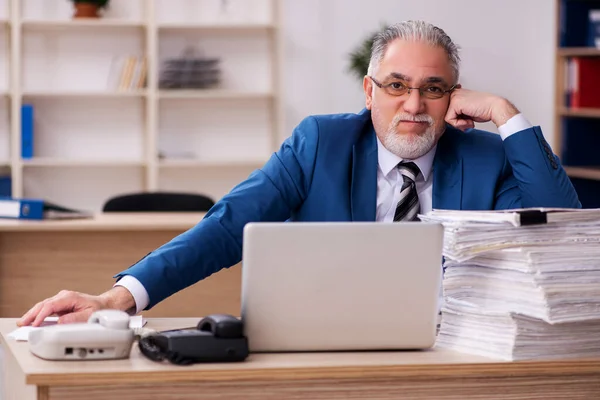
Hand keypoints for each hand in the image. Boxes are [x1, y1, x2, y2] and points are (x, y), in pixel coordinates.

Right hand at [17, 286, 135, 326]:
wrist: (104, 305)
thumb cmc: (98, 309)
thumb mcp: (89, 315)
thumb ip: (74, 319)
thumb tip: (60, 322)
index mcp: (70, 297)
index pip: (51, 306)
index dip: (41, 315)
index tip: (35, 324)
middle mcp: (64, 296)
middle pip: (43, 304)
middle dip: (32, 314)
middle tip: (22, 323)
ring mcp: (61, 300)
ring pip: (43, 306)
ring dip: (33, 314)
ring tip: (23, 322)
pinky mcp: (60, 305)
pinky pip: (46, 309)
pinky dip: (38, 314)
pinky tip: (32, 320)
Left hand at [445, 88, 518, 130]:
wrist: (495, 108)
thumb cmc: (484, 110)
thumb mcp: (466, 110)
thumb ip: (456, 113)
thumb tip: (448, 121)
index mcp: (457, 93)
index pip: (447, 110)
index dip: (456, 118)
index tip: (467, 119)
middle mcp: (455, 93)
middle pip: (446, 114)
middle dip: (457, 121)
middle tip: (468, 121)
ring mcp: (454, 97)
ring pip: (447, 117)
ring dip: (459, 123)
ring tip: (470, 121)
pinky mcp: (455, 103)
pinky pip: (449, 120)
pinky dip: (459, 124)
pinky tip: (469, 121)